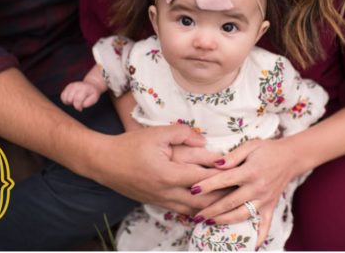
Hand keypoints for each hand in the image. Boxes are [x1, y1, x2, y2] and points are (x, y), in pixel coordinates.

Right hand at [60, 81, 101, 110]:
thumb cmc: (92, 93)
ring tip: (75, 101)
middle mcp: (76, 85)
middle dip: (73, 104)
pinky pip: (62, 96)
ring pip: (64, 98)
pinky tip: (71, 100)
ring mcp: (71, 85)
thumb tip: (79, 106)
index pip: (77, 100)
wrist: (91, 85)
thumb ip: (87, 103)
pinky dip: (65, 100)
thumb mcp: (94, 99)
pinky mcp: (67, 86)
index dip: (78, 107)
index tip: (81, 108)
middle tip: (78, 103)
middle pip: (69, 99)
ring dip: (69, 102)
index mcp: (84, 89)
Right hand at [86, 124, 225, 214]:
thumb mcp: (156, 133)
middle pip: (203, 201)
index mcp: (168, 174)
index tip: (238, 171)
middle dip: (222, 198)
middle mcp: (166, 192)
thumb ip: (182, 133)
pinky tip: (208, 207)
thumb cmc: (129, 145)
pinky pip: (182, 211)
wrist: (103, 162)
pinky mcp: (156, 203)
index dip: (223, 176)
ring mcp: (160, 200)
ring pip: (193, 210)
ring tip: (230, 202)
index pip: (203, 179)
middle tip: (241, 191)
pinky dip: (197, 210)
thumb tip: (204, 140)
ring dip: (212, 207)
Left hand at [191, 139, 301, 246]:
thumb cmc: (267, 150)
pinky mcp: (271, 206)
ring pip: (242, 215)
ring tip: (208, 223)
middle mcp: (258, 188)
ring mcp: (265, 200)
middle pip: (230, 202)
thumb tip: (215, 164)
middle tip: (195, 215)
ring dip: (224, 221)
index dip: (208, 185)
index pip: (225, 180)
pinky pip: (266, 225)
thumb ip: (232, 156)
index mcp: (250, 172)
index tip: (193, 190)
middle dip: (211, 210)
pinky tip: (250, 246)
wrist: (292, 157)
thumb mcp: (250, 146)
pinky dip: (259, 236)